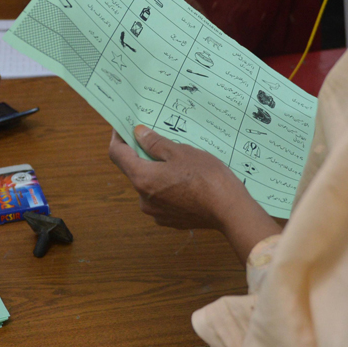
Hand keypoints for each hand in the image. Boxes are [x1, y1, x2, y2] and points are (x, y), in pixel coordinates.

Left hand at [109, 126, 280, 261]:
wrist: (230, 211)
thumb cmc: (206, 177)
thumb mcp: (180, 152)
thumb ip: (155, 143)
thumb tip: (138, 133)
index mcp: (142, 178)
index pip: (117, 154)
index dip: (118, 138)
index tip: (124, 126)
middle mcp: (143, 198)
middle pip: (134, 169)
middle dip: (142, 153)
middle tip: (156, 137)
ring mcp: (156, 212)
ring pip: (149, 184)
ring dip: (157, 170)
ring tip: (177, 158)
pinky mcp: (170, 219)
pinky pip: (161, 197)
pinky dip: (167, 186)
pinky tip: (185, 179)